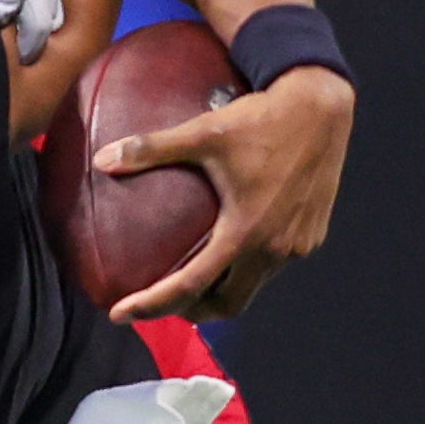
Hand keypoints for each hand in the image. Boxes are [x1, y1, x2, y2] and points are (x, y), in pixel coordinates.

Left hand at [102, 64, 354, 324]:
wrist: (322, 109)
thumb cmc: (260, 119)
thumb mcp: (203, 132)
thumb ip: (152, 148)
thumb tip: (102, 159)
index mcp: (245, 232)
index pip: (190, 286)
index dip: (152, 305)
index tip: (119, 314)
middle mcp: (273, 249)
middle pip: (227, 305)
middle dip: (192, 311)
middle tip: (162, 301)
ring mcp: (296, 247)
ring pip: (253, 288)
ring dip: (223, 291)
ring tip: (194, 279)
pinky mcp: (311, 237)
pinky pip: (274, 267)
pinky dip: (248, 269)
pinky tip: (232, 248)